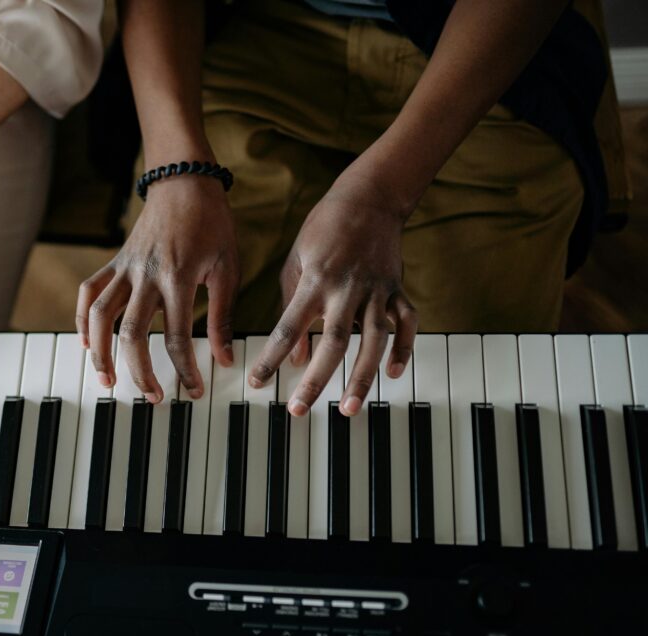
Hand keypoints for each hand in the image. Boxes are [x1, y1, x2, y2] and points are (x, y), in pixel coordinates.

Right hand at [76, 176, 238, 401]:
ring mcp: (125, 268)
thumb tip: (223, 359)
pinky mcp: (114, 263)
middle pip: (132, 335)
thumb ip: (222, 316)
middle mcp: (146, 275)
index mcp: (179, 278)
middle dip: (140, 372)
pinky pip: (90, 293)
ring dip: (100, 353)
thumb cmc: (212, 224)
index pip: (177, 337)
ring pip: (101, 317)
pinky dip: (84, 320)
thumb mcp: (227, 268)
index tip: (194, 391)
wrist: (184, 182)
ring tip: (107, 381)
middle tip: (153, 397)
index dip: (185, 370)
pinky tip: (88, 344)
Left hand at [247, 163, 417, 416]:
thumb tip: (295, 357)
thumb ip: (292, 309)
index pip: (288, 328)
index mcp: (315, 281)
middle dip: (316, 380)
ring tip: (350, 408)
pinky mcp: (398, 288)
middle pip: (333, 342)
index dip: (270, 359)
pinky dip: (403, 349)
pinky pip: (406, 323)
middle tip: (299, 410)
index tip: (256, 384)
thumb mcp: (296, 262)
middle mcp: (346, 288)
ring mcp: (377, 290)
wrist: (369, 197)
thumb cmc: (323, 230)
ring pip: (373, 340)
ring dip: (362, 377)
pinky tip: (393, 373)